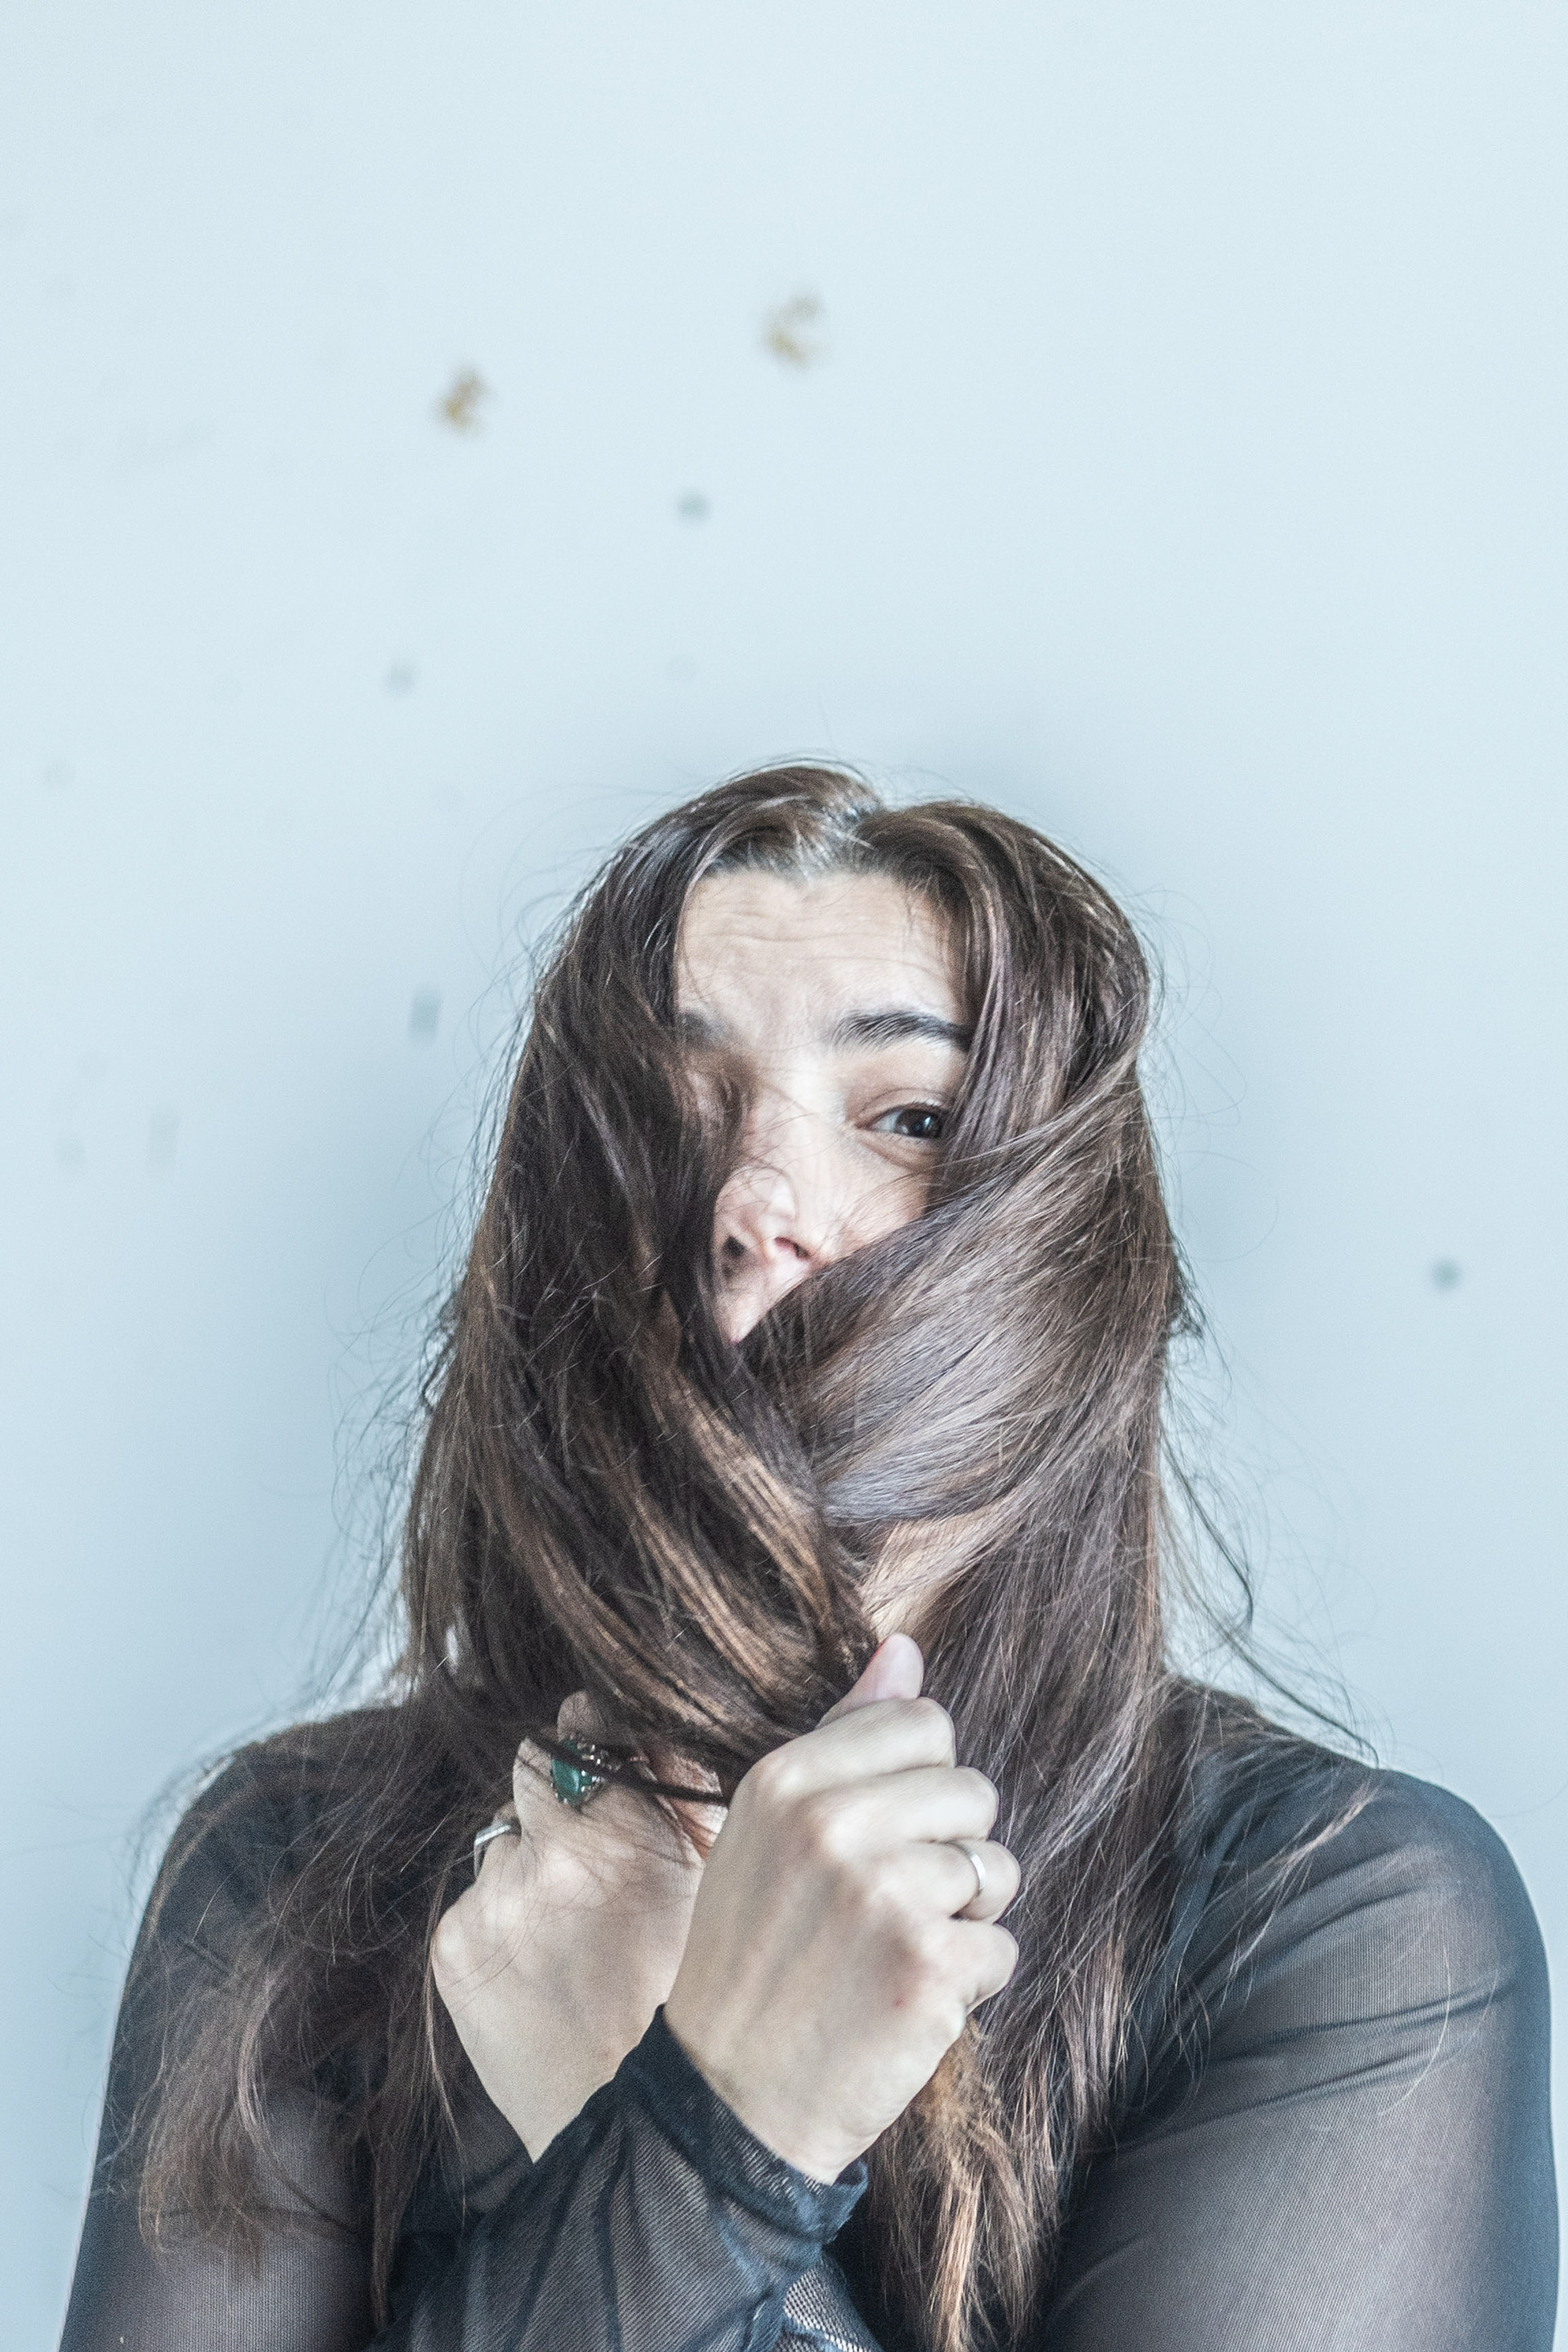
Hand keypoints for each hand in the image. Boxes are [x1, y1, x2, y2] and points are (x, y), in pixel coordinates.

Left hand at [431, 1701, 719, 2157]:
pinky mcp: (455, 1947)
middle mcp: (557, 1848)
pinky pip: (476, 1896)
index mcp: (634, 1821)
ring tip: (579, 1929)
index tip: (617, 1768)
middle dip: (563, 1791)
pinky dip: (504, 1918)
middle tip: (598, 1854)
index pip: (589, 1719)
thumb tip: (665, 1710)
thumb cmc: (713, 1999)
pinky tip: (546, 1968)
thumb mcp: (731, 1877)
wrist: (655, 2140)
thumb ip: (693, 1780)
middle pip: (537, 1761)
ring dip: (534, 1859)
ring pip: (505, 1833)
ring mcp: (497, 1898)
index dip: (604, 1741)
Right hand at [664, 1635, 1019, 2182]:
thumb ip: (843, 1735)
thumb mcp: (770, 1831)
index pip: (924, 1724)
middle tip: (886, 1907)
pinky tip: (906, 2000)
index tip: (879, 1836)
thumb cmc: (756, 1956)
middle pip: (972, 1791)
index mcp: (788, 1779)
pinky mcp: (930, 1967)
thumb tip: (906, 1647)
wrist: (732, 2100)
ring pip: (997, 1868)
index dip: (920, 1783)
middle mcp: (834, 1824)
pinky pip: (1003, 1946)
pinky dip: (970, 1981)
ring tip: (895, 1951)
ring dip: (966, 1916)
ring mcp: (885, 1895)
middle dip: (949, 1850)